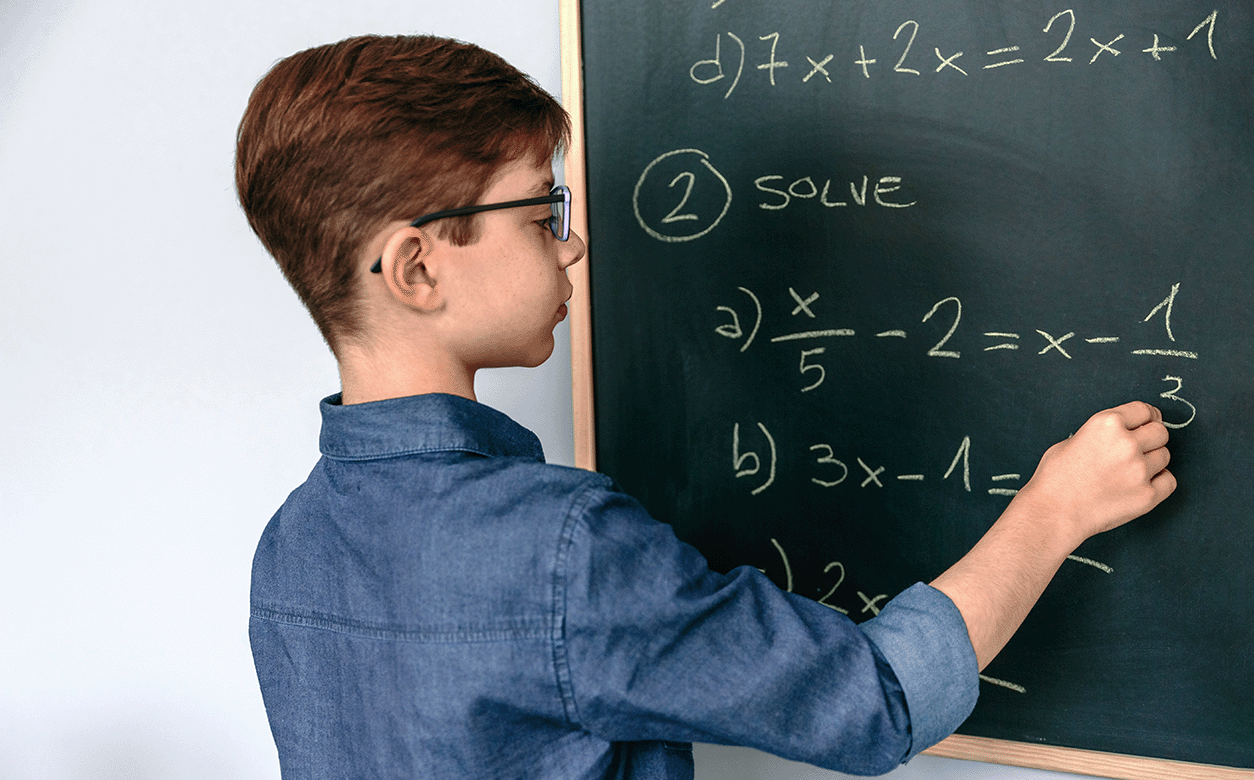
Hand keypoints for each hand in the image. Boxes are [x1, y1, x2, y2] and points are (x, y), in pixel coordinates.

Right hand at [1015, 401, 1175, 544]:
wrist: (1053, 513)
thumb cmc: (1055, 478)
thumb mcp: (1072, 440)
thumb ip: (1103, 434)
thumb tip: (1123, 434)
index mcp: (1107, 424)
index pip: (1144, 410)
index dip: (1147, 416)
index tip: (1148, 423)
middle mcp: (1127, 444)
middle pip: (1160, 432)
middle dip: (1151, 438)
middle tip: (1138, 448)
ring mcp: (1139, 470)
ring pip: (1165, 456)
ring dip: (1152, 461)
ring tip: (1131, 471)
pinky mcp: (1147, 495)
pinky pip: (1169, 481)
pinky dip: (1159, 482)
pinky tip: (1141, 484)